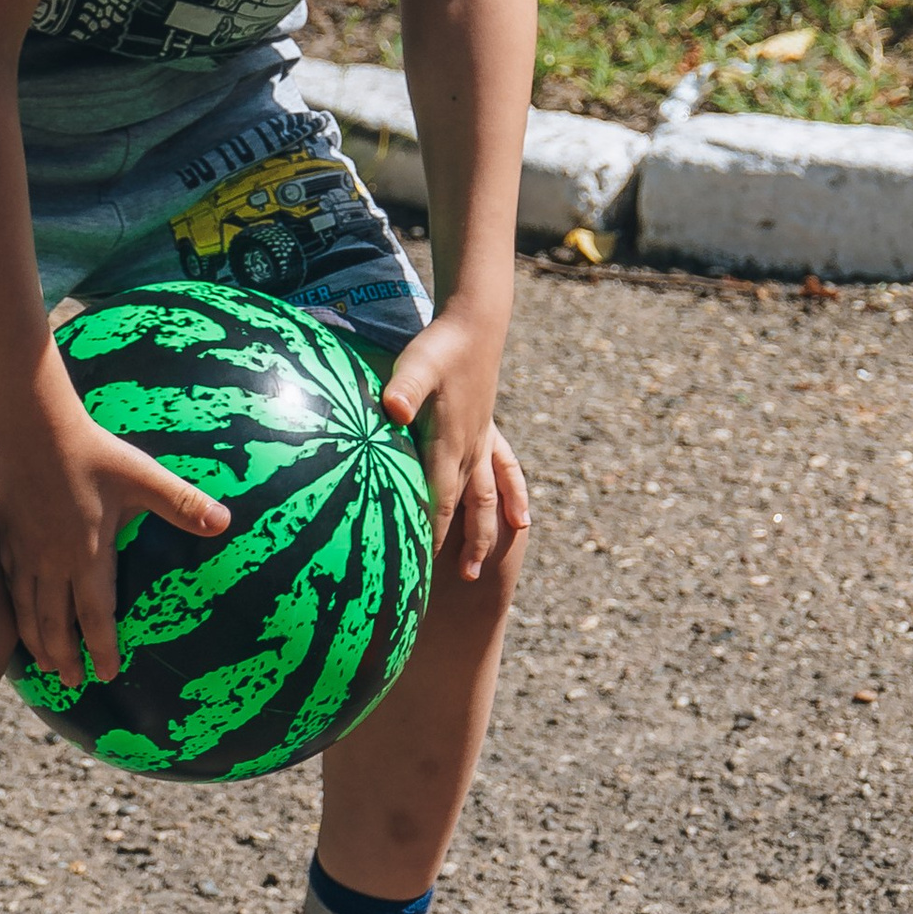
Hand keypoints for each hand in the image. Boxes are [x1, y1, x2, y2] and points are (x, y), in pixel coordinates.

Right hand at [0, 381, 228, 688]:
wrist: (34, 426)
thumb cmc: (93, 452)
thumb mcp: (143, 477)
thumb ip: (183, 503)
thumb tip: (225, 523)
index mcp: (87, 554)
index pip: (94, 616)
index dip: (102, 649)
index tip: (108, 674)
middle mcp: (51, 561)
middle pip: (54, 624)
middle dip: (66, 658)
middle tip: (73, 684)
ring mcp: (24, 551)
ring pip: (27, 610)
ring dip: (37, 642)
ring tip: (46, 666)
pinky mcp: (7, 536)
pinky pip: (8, 585)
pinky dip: (14, 611)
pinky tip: (18, 617)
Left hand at [380, 309, 529, 578]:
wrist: (476, 323)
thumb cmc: (440, 345)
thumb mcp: (415, 365)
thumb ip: (404, 390)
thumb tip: (391, 409)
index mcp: (448, 445)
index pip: (438, 503)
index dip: (430, 539)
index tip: (419, 576)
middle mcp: (469, 452)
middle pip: (464, 511)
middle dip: (458, 550)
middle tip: (451, 590)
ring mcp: (482, 442)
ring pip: (487, 499)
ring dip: (483, 534)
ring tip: (477, 572)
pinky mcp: (488, 429)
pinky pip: (506, 473)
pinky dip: (513, 499)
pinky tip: (521, 521)